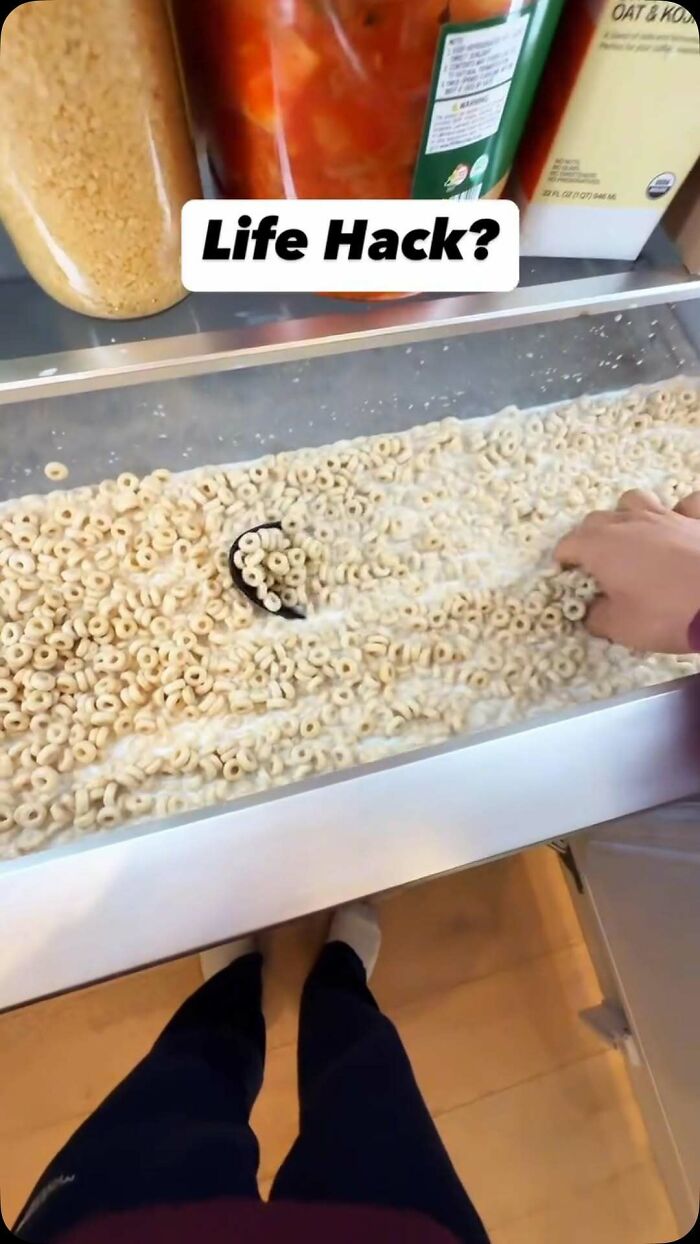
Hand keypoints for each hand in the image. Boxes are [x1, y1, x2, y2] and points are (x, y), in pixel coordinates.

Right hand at [555, 490, 699, 652]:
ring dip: (626, 515)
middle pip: (596, 519)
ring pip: (635, 500)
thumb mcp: (621, 628)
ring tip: (632, 536)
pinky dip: (680, 513)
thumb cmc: (665, 613)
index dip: (563, 562)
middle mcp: (629, 523)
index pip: (568, 545)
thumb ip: (597, 617)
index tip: (566, 577)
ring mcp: (666, 515)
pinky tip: (680, 527)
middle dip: (588, 538)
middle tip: (595, 564)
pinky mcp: (697, 519)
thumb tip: (591, 612)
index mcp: (601, 546)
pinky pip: (686, 505)